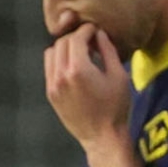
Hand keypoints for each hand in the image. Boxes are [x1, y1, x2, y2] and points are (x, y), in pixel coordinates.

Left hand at [44, 23, 135, 151]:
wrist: (101, 136)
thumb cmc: (115, 107)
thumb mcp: (118, 75)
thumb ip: (107, 51)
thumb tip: (99, 34)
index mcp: (78, 70)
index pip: (76, 38)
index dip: (87, 30)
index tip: (96, 29)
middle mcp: (60, 76)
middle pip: (62, 43)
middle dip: (76, 37)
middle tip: (91, 40)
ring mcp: (52, 86)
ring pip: (51, 53)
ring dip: (65, 48)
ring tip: (82, 52)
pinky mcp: (50, 94)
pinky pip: (49, 68)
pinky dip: (58, 60)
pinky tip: (74, 65)